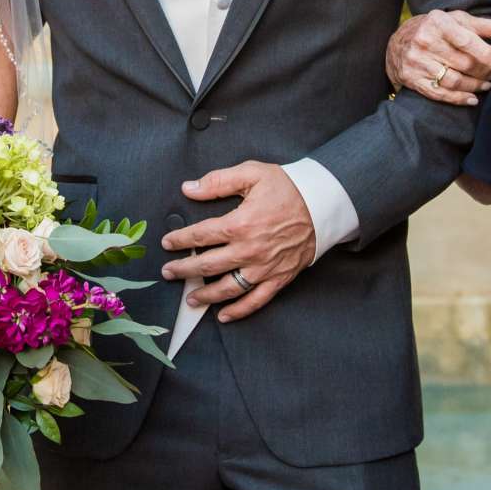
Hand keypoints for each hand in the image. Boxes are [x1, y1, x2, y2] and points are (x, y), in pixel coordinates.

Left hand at [158, 162, 317, 322]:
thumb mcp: (252, 174)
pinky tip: (224, 315)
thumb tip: (188, 188)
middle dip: (184, 270)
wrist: (323, 204)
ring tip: (190, 298)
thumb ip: (218, 181)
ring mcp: (264, 268)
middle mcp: (249, 250)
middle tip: (168, 272)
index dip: (180, 240)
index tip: (167, 243)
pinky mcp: (278, 278)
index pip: (200, 236)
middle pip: (207, 265)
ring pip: (228, 288)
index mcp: (240, 224)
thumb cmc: (287, 188)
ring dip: (205, 296)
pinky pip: (256, 300)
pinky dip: (239, 311)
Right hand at [386, 10, 490, 105]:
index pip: (467, 41)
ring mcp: (416, 61)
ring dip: (474, 86)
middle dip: (483, 72)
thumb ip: (486, 26)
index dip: (486, 55)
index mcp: (438, 22)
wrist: (399, 41)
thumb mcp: (458, 21)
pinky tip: (472, 98)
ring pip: (453, 80)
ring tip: (485, 85)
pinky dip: (459, 99)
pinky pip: (440, 93)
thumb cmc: (437, 29)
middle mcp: (424, 40)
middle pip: (463, 63)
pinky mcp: (411, 78)